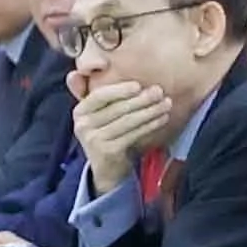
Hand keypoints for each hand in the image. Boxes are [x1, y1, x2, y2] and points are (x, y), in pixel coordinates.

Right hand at [75, 79, 175, 194]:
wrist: (107, 169)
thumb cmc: (107, 134)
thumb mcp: (101, 115)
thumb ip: (106, 96)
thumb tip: (126, 78)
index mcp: (80, 111)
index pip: (100, 96)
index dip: (120, 90)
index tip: (139, 86)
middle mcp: (83, 125)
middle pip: (117, 108)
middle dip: (141, 99)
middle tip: (160, 92)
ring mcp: (94, 140)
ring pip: (127, 121)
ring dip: (149, 111)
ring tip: (166, 104)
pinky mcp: (108, 151)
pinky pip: (133, 134)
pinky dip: (149, 126)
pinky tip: (161, 119)